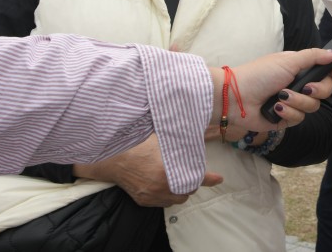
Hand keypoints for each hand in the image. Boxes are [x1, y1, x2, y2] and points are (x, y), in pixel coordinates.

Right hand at [74, 134, 222, 205]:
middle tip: (192, 171)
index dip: (210, 178)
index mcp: (167, 171)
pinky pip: (163, 202)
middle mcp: (161, 187)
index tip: (219, 178)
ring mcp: (152, 195)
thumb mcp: (162, 136)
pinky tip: (165, 184)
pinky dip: (168, 195)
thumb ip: (183, 137)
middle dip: (192, 182)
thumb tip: (205, 128)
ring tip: (179, 177)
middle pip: (188, 191)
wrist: (111, 157)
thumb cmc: (136, 143)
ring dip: (181, 190)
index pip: (196, 177)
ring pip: (176, 199)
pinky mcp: (143, 200)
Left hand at [216, 48, 331, 132]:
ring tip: (280, 97)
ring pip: (313, 106)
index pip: (325, 72)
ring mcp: (293, 103)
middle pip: (325, 91)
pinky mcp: (286, 118)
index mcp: (300, 69)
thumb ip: (314, 56)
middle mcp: (299, 85)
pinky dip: (287, 112)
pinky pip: (299, 118)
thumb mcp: (288, 60)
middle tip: (304, 87)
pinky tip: (275, 108)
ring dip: (297, 101)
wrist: (237, 97)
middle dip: (317, 90)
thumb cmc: (259, 74)